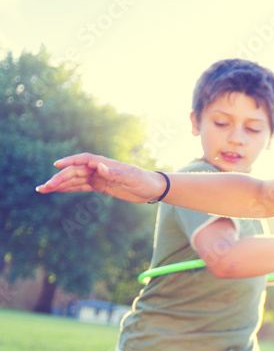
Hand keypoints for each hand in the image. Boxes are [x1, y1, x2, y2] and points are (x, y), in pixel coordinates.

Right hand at [36, 153, 161, 202]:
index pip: (83, 160)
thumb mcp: (132, 178)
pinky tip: (57, 190)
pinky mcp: (99, 186)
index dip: (69, 161)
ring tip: (43, 189)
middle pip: (74, 171)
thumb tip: (99, 167)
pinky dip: (68, 188)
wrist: (153, 188)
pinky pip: (80, 186)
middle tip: (44, 187)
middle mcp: (99, 169)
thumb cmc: (144, 181)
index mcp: (105, 163)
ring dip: (59, 184)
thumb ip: (115, 173)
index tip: (56, 165)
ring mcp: (98, 177)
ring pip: (74, 179)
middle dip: (59, 178)